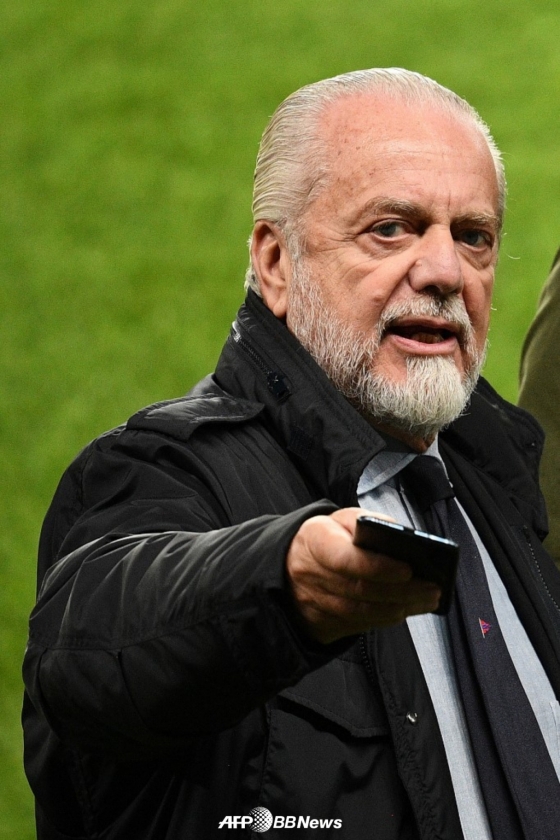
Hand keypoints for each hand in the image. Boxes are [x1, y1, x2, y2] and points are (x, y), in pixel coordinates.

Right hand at [286, 508, 440, 643]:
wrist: (293, 562)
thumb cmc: (327, 537)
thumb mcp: (342, 519)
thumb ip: (371, 524)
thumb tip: (404, 538)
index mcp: (315, 540)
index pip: (345, 559)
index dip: (378, 567)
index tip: (408, 569)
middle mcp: (311, 573)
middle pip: (360, 589)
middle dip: (402, 591)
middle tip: (432, 586)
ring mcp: (316, 602)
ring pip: (363, 612)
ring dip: (400, 607)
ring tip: (428, 598)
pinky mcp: (324, 621)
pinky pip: (361, 624)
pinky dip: (388, 617)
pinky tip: (409, 608)